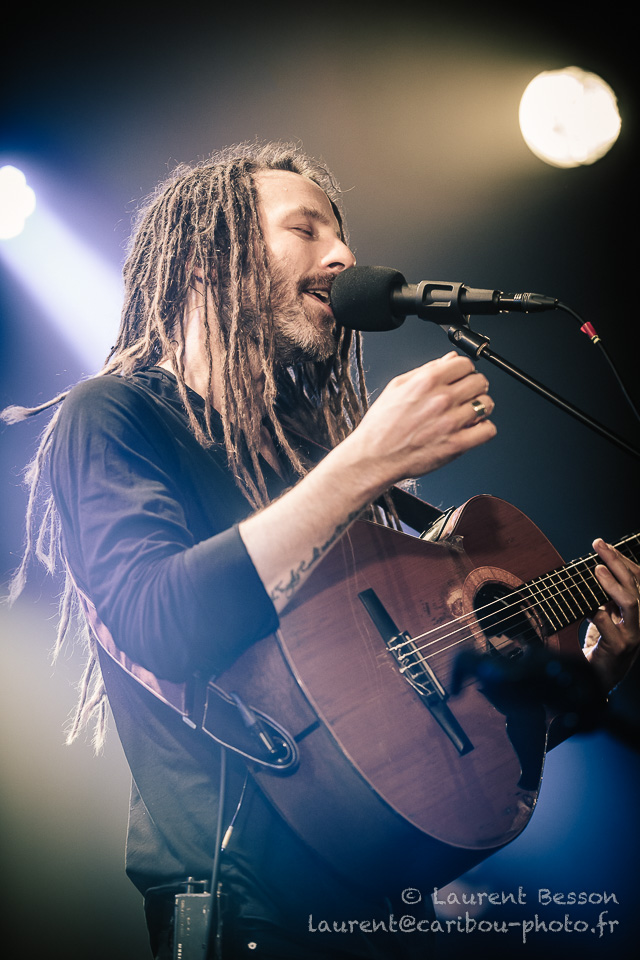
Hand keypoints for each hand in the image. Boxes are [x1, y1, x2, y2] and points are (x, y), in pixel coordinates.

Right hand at [348, 351, 495, 488]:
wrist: (374, 457)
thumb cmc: (381, 426)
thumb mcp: (397, 386)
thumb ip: (426, 370)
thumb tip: (448, 359)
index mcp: (427, 381)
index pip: (465, 364)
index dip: (465, 370)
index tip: (462, 377)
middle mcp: (441, 399)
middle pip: (480, 381)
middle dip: (475, 386)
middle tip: (467, 395)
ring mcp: (451, 422)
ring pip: (486, 404)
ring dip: (481, 407)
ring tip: (469, 413)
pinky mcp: (457, 444)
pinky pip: (488, 430)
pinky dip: (484, 429)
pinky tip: (472, 429)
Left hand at [583, 539, 639, 691]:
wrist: (599, 679)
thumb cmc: (603, 645)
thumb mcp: (607, 617)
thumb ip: (606, 598)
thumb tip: (595, 571)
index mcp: (638, 610)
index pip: (638, 579)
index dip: (623, 560)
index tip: (605, 545)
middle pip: (636, 585)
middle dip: (617, 562)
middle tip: (599, 546)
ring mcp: (632, 634)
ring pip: (631, 602)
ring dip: (613, 583)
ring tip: (597, 569)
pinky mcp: (619, 646)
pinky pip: (607, 623)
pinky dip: (595, 610)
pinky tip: (584, 605)